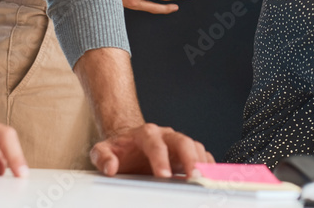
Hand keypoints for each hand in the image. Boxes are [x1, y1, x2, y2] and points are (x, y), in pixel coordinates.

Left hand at [89, 123, 213, 177]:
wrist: (129, 141)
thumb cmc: (119, 148)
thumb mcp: (102, 150)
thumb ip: (102, 157)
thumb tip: (110, 167)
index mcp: (146, 133)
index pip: (155, 144)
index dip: (161, 159)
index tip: (164, 176)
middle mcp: (166, 135)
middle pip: (183, 141)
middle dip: (191, 159)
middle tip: (194, 177)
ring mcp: (177, 143)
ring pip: (195, 147)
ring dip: (202, 163)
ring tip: (204, 180)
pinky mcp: (185, 153)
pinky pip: (202, 155)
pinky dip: (208, 166)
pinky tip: (211, 178)